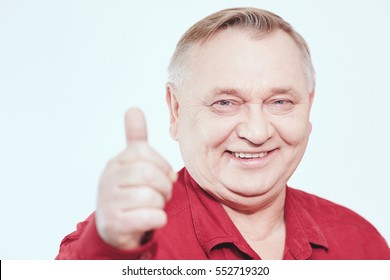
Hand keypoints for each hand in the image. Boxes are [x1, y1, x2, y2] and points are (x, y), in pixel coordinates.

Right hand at [95, 107, 175, 249]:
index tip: (167, 176)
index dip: (163, 165)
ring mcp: (108, 203)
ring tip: (155, 205)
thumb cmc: (129, 191)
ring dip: (161, 203)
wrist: (113, 227)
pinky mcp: (114, 225)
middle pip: (149, 174)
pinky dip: (158, 219)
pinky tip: (151, 219)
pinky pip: (151, 217)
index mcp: (115, 162)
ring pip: (151, 197)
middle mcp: (107, 180)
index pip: (144, 152)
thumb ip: (135, 139)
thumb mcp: (131, 164)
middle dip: (165, 186)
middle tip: (164, 193)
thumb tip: (133, 109)